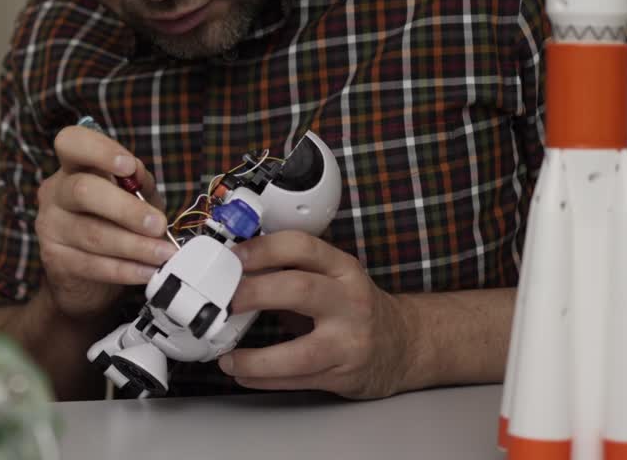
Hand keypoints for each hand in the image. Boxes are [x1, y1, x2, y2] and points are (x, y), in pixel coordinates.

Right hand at [34, 125, 175, 321]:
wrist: (89, 278)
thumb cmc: (114, 224)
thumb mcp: (133, 197)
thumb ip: (138, 183)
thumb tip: (137, 174)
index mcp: (73, 167)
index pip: (71, 142)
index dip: (98, 150)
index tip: (128, 166)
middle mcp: (55, 192)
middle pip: (83, 191)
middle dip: (126, 209)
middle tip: (158, 225)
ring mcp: (50, 226)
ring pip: (92, 234)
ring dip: (134, 246)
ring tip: (163, 253)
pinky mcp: (55, 260)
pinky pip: (92, 265)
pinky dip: (125, 269)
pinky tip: (147, 271)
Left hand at [217, 231, 414, 398]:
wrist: (403, 344)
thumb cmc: (354, 307)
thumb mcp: (331, 277)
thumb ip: (290, 272)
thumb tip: (234, 271)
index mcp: (342, 268)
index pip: (301, 247)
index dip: (263, 249)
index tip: (233, 257)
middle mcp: (350, 300)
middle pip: (299, 290)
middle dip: (254, 294)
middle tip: (224, 302)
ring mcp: (349, 341)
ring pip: (300, 352)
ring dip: (256, 359)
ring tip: (228, 359)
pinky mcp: (344, 374)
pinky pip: (299, 380)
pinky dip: (265, 379)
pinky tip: (244, 374)